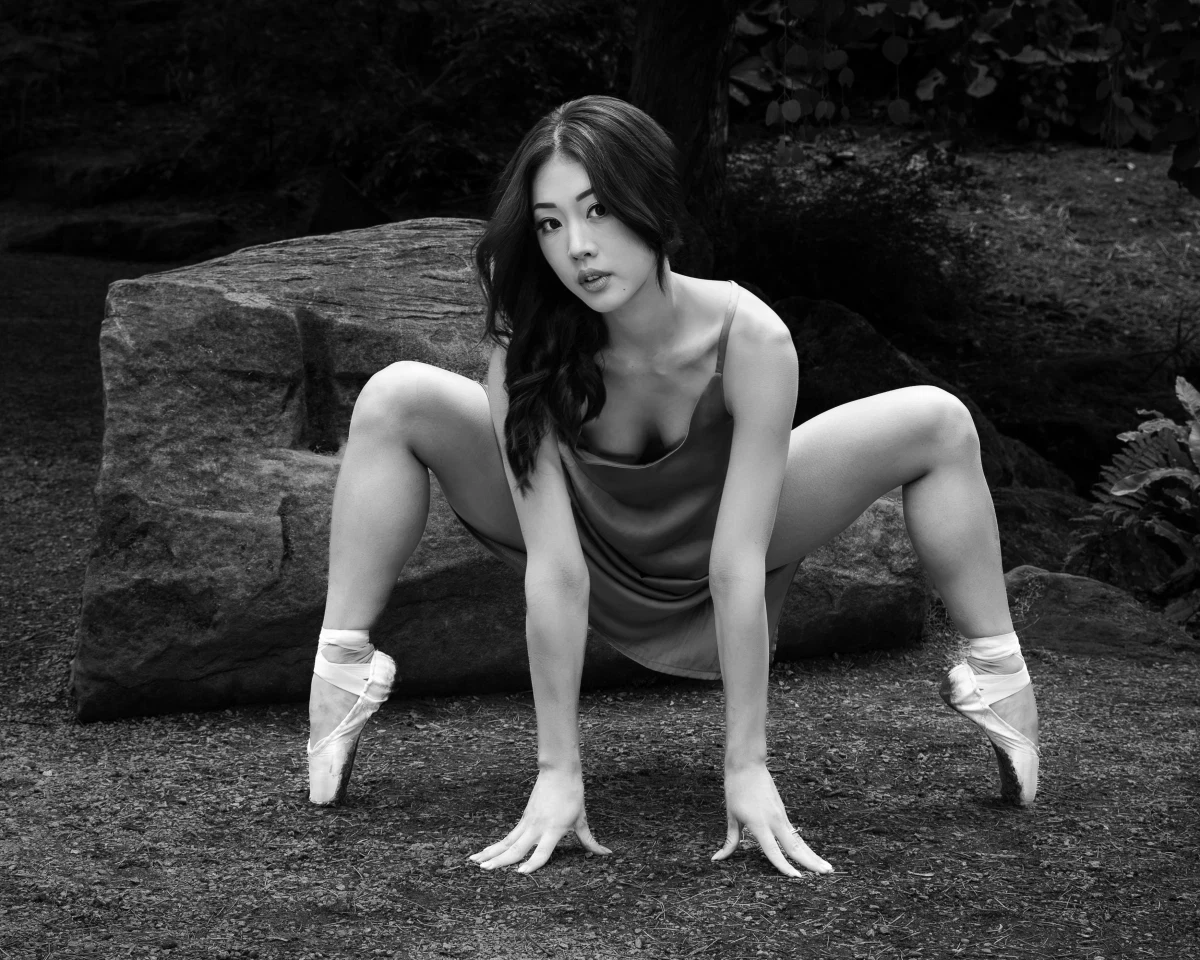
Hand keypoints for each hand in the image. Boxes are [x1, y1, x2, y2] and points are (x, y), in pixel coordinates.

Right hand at [469, 766, 610, 873]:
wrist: (559, 771)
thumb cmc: (573, 795)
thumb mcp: (581, 819)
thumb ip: (589, 841)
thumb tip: (606, 854)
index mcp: (554, 830)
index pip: (541, 852)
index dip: (532, 864)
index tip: (520, 873)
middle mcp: (537, 828)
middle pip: (517, 848)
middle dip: (500, 861)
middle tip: (485, 871)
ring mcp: (528, 823)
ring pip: (507, 842)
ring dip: (491, 853)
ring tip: (475, 862)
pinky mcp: (524, 818)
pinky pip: (508, 836)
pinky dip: (495, 846)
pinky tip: (484, 852)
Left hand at [712, 762, 832, 876]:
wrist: (747, 765)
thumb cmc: (736, 790)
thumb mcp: (731, 816)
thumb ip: (730, 841)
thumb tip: (717, 858)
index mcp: (759, 824)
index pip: (773, 851)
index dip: (784, 866)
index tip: (796, 878)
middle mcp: (774, 821)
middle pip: (795, 847)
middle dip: (810, 862)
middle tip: (826, 874)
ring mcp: (781, 816)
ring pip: (799, 841)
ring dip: (813, 855)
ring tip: (827, 868)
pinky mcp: (783, 812)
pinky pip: (795, 833)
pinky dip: (805, 846)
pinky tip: (812, 855)